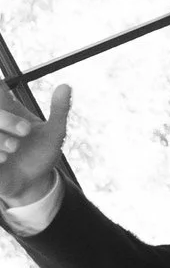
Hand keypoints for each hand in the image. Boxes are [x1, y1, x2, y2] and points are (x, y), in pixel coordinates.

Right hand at [0, 80, 70, 207]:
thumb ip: (59, 109)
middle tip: (26, 130)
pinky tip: (3, 158)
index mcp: (7, 108)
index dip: (0, 89)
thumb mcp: (54, 132)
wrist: (34, 181)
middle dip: (7, 119)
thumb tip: (65, 85)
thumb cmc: (41, 152)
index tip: (23, 121)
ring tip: (14, 147)